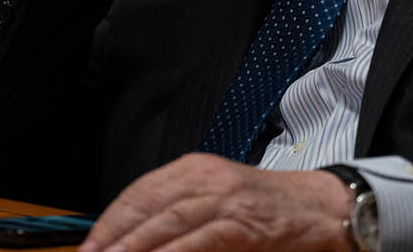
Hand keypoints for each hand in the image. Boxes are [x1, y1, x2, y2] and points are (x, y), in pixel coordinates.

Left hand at [77, 153, 352, 251]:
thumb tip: (135, 240)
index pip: (139, 193)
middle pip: (146, 208)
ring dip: (134, 246)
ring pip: (167, 223)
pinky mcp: (245, 224)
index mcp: (195, 169)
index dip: (108, 222)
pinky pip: (200, 240)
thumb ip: (180, 215)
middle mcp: (206, 178)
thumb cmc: (269, 211)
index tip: (88, 246)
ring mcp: (226, 199)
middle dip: (113, 239)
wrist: (324, 208)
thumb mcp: (219, 200)